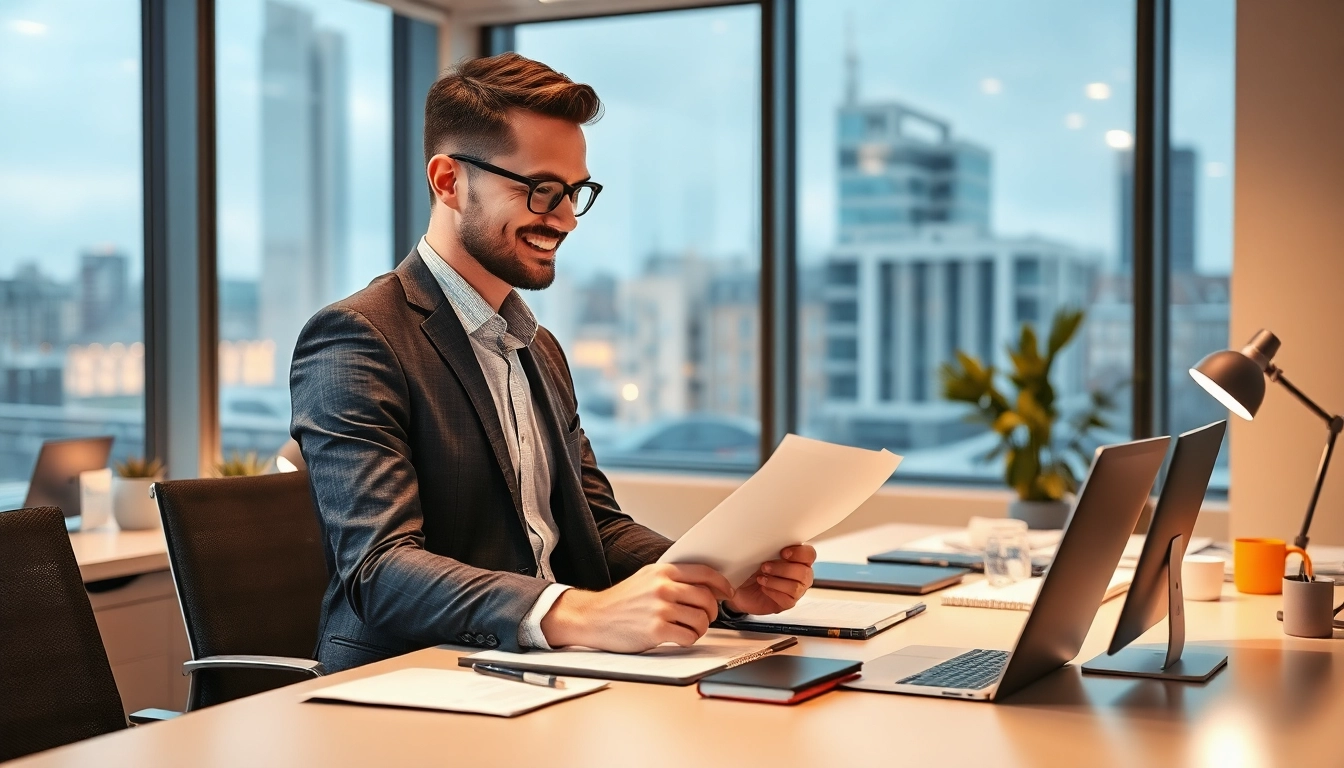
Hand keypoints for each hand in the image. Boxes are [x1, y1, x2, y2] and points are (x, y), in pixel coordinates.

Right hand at [540, 563, 734, 652]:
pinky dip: (689, 639)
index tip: (727, 592)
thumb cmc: (621, 601)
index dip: (721, 584)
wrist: (594, 617)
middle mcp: (663, 587)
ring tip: (689, 628)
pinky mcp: (656, 630)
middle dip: (712, 611)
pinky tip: (679, 636)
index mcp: (662, 572)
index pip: (704, 573)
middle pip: (707, 598)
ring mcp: (660, 609)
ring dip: (700, 628)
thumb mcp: (646, 578)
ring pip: (701, 619)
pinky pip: (689, 637)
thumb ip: (672, 578)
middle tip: (706, 616)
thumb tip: (704, 584)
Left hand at [723, 544, 815, 615]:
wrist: (739, 588)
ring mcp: (795, 589)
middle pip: (805, 572)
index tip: (782, 553)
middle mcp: (800, 574)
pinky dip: (773, 592)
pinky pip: (788, 599)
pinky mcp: (787, 602)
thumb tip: (759, 545)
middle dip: (783, 569)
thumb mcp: (754, 555)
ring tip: (761, 578)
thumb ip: (763, 549)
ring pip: (796, 587)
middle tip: (765, 567)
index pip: (809, 554)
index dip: (799, 553)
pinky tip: (763, 588)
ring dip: (776, 581)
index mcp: (796, 558)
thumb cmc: (750, 569)